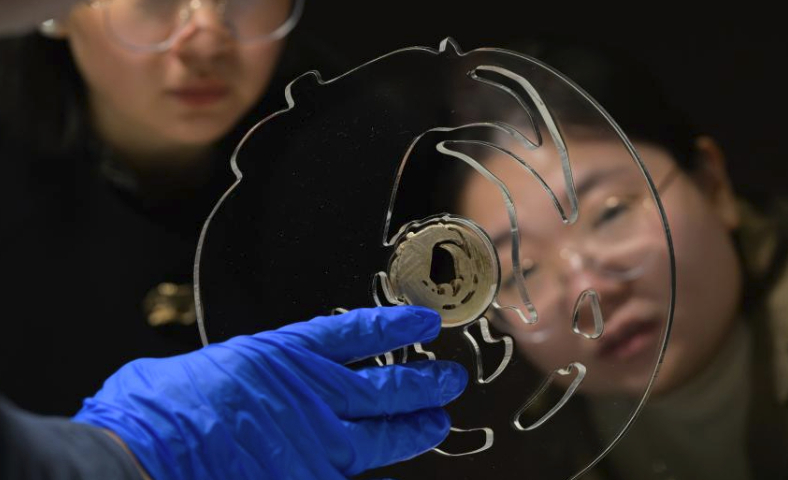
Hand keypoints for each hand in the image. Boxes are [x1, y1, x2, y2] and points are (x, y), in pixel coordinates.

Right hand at [73, 306, 466, 479]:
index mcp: (284, 356)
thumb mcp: (208, 366)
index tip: (423, 323)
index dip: (396, 326)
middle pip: (386, 387)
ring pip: (383, 434)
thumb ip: (244, 369)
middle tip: (447, 381)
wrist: (145, 455)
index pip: (357, 333)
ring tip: (436, 424)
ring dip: (414, 429)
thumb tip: (247, 378)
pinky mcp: (308, 479)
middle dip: (423, 384)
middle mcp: (311, 396)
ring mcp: (315, 443)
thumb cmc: (159, 410)